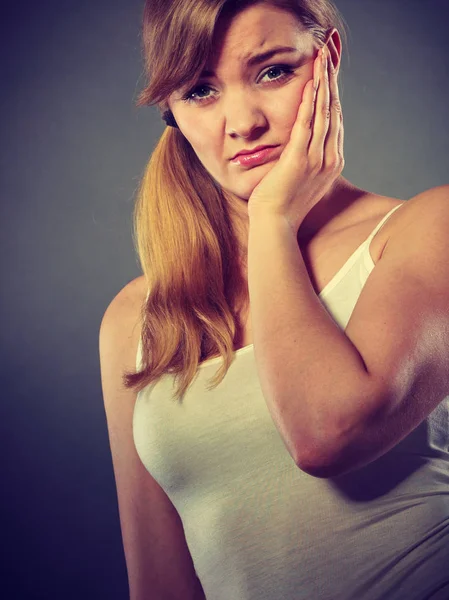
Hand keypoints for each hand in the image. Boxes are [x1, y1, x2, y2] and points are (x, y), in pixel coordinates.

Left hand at [247, 41, 344, 231]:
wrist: (275, 225)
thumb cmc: (282, 205)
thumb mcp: (300, 179)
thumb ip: (305, 159)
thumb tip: (302, 144)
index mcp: (332, 163)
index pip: (335, 120)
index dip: (333, 94)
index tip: (330, 72)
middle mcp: (329, 159)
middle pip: (334, 111)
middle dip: (331, 80)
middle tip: (329, 54)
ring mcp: (316, 160)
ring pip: (323, 114)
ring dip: (323, 83)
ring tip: (322, 58)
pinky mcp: (298, 161)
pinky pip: (306, 125)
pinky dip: (309, 103)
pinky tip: (311, 84)